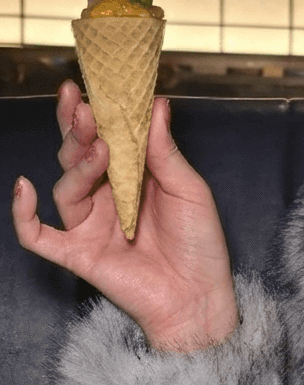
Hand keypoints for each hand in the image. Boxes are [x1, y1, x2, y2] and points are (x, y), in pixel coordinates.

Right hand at [13, 81, 239, 351]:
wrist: (200, 298)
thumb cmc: (200, 245)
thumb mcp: (189, 189)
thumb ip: (165, 150)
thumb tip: (156, 102)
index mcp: (131, 177)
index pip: (104, 138)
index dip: (94, 113)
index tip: (90, 86)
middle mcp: (106, 198)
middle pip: (76, 157)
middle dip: (77, 130)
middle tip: (82, 107)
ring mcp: (90, 226)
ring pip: (65, 188)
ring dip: (77, 166)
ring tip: (99, 150)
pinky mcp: (79, 255)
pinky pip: (39, 236)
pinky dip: (23, 214)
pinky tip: (24, 188)